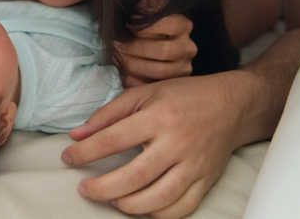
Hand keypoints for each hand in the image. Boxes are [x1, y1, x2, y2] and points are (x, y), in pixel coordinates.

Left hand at [62, 72, 253, 217]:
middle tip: (85, 189)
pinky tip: (142, 207)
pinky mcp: (206, 180)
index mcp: (157, 117)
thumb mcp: (143, 94)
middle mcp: (177, 143)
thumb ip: (108, 114)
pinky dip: (159, 213)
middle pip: (135, 175)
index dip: (85, 152)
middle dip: (103, 187)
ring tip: (111, 199)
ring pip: (159, 197)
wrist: (231, 105)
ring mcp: (194, 165)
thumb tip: (77, 135)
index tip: (68, 157)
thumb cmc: (183, 97)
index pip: (113, 139)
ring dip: (129, 204)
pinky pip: (182, 208)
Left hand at [116, 14, 196, 86]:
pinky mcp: (173, 82)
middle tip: (116, 44)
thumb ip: (151, 0)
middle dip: (135, 48)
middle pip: (162, 51)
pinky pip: (154, 85)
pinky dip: (137, 81)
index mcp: (184, 25)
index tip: (127, 24)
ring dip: (133, 64)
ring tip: (117, 57)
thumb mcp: (151, 7)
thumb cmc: (149, 22)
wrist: (155, 40)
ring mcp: (183, 67)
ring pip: (158, 71)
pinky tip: (125, 75)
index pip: (168, 25)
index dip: (145, 26)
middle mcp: (187, 47)